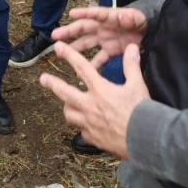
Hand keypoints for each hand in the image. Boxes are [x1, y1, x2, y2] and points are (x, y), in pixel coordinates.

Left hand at [39, 42, 149, 158]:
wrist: (144, 140)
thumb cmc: (141, 112)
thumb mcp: (137, 85)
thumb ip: (131, 66)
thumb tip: (131, 47)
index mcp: (100, 90)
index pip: (82, 68)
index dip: (69, 55)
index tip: (57, 46)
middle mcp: (90, 106)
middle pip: (65, 93)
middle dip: (52, 84)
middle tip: (43, 79)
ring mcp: (89, 124)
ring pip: (69, 114)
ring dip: (68, 107)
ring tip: (68, 104)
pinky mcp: (92, 138)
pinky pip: (81, 131)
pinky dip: (82, 126)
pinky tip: (87, 126)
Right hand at [51, 6, 147, 69]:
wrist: (149, 32)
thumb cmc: (141, 21)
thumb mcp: (137, 18)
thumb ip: (130, 18)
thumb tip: (121, 15)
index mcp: (109, 16)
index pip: (95, 13)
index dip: (84, 13)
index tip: (71, 14)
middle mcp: (103, 27)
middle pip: (84, 28)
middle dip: (69, 32)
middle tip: (55, 36)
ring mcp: (105, 38)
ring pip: (86, 43)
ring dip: (75, 48)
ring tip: (61, 54)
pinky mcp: (110, 50)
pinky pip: (98, 57)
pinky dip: (92, 64)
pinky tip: (83, 72)